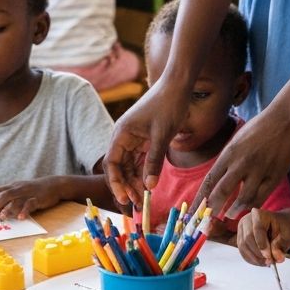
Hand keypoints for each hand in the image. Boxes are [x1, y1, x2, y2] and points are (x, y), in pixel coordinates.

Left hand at [0, 177, 63, 219]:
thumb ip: (10, 199)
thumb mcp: (20, 191)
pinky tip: (21, 218)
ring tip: (3, 217)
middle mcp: (19, 188)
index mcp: (13, 186)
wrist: (53, 185)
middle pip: (4, 194)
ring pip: (15, 199)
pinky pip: (30, 204)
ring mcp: (28, 193)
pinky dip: (24, 211)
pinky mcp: (38, 198)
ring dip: (7, 209)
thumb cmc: (33, 191)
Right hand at [105, 80, 190, 205]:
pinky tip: (147, 185)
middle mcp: (124, 136)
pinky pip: (139, 159)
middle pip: (119, 166)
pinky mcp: (144, 138)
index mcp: (122, 133)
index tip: (124, 198)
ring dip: (134, 181)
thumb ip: (154, 161)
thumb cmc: (168, 106)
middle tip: (135, 204)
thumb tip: (149, 187)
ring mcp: (133, 137)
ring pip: (129, 164)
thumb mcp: (162, 136)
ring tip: (142, 199)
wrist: (178, 85)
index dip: (115, 182)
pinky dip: (142, 172)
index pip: (112, 162)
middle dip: (125, 185)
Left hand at [195, 105, 289, 218]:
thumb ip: (228, 159)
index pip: (210, 180)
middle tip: (208, 220)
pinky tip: (248, 209)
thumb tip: (217, 178)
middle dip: (213, 208)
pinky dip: (253, 205)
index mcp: (229, 152)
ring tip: (229, 215)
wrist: (285, 120)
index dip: (201, 198)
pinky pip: (261, 197)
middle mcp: (241, 163)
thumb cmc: (259, 128)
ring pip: (243, 199)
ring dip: (234, 210)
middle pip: (222, 191)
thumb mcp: (237, 140)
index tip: (194, 210)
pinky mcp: (275, 176)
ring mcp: (259, 170)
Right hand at [237, 207, 289, 265]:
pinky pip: (242, 252)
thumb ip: (281, 245)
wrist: (280, 225)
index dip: (262, 244)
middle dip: (259, 253)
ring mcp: (242, 229)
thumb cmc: (283, 227)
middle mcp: (247, 220)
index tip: (269, 256)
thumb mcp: (287, 234)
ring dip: (255, 258)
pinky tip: (261, 262)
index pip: (257, 229)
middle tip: (270, 262)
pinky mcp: (240, 238)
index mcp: (259, 214)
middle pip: (248, 238)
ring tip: (267, 263)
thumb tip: (276, 257)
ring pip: (243, 246)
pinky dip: (252, 259)